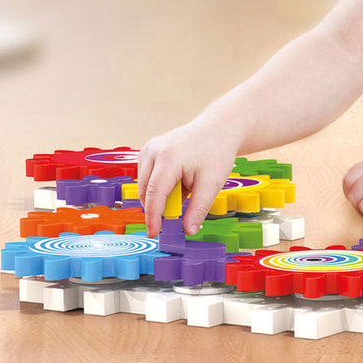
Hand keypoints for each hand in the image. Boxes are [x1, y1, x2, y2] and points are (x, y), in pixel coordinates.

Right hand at [136, 118, 240, 235]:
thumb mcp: (212, 183)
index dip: (153, 217)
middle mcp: (153, 151)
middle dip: (159, 207)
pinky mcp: (148, 151)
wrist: (217, 128)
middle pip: (147, 191)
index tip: (154, 233)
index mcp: (168, 158)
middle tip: (182, 211)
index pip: (154, 194)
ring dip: (160, 195)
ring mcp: (148, 149)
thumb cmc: (216, 152)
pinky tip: (179, 180)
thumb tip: (188, 231)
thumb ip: (198, 208)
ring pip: (145, 186)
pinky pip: (147, 177)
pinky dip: (159, 186)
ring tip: (186, 186)